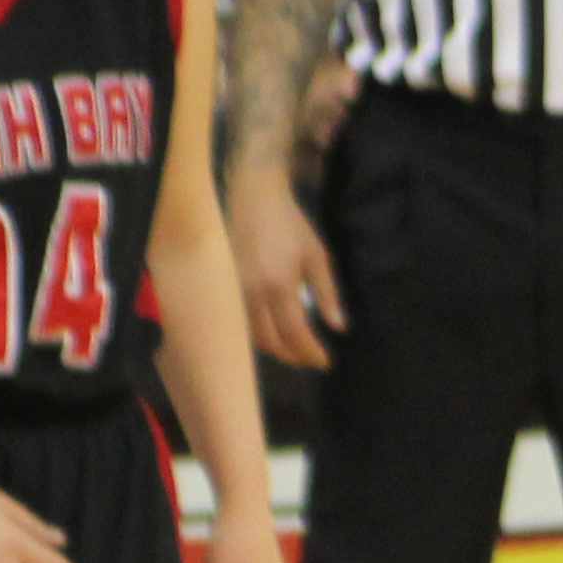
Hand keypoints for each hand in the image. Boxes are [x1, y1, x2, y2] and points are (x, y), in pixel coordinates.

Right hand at [229, 165, 344, 369]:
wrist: (252, 198)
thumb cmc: (290, 225)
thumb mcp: (317, 256)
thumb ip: (327, 293)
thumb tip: (338, 326)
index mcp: (280, 286)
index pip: (295, 332)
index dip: (310, 353)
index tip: (325, 363)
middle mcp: (253, 293)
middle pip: (271, 341)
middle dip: (293, 356)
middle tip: (311, 361)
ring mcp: (234, 291)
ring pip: (251, 335)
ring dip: (274, 349)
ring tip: (294, 352)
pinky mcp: (223, 287)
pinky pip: (239, 322)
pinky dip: (256, 336)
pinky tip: (271, 335)